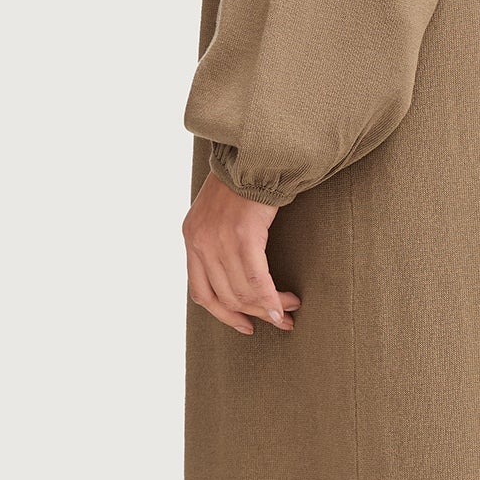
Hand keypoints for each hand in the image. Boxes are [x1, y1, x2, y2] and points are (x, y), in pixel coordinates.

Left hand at [184, 170, 300, 335]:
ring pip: (242, 292)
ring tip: (288, 310)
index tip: (245, 324)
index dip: (223, 314)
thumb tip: (235, 275)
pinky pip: (256, 280)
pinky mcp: (242, 236)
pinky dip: (270, 298)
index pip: (200, 293)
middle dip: (254, 314)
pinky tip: (284, 305)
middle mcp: (200, 242)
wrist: (253, 155)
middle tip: (279, 321)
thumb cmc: (242, 183)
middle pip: (225, 297)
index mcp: (191, 238)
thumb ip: (217, 243)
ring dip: (268, 307)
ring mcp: (219, 240)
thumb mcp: (217, 214)